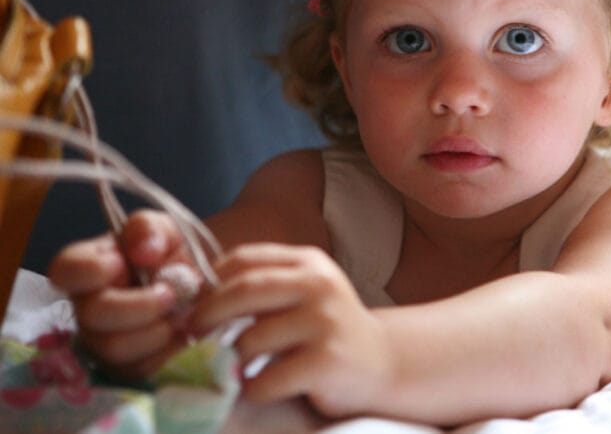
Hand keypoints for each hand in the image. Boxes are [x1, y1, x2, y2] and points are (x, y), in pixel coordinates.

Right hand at [48, 210, 194, 377]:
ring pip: (115, 348)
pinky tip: (183, 332)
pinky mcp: (125, 366)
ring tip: (180, 314)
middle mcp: (88, 306)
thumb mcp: (163, 228)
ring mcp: (103, 339)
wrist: (200, 284)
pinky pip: (138, 368)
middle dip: (139, 306)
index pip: (66, 270)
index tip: (121, 263)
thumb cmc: (171, 253)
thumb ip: (148, 229)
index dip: (90, 270)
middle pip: (93, 315)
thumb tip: (144, 251)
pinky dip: (167, 350)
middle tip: (172, 295)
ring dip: (156, 330)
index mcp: (91, 266)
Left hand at [189, 243, 392, 417]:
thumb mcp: (304, 291)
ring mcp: (325, 323)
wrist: (382, 362)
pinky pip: (268, 379)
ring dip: (229, 358)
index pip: (246, 259)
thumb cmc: (328, 327)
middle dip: (208, 314)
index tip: (192, 302)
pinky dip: (250, 388)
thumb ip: (265, 284)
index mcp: (309, 262)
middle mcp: (319, 285)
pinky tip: (253, 388)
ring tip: (227, 366)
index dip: (210, 280)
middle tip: (191, 333)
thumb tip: (199, 294)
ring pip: (251, 338)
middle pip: (245, 290)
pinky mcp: (327, 362)